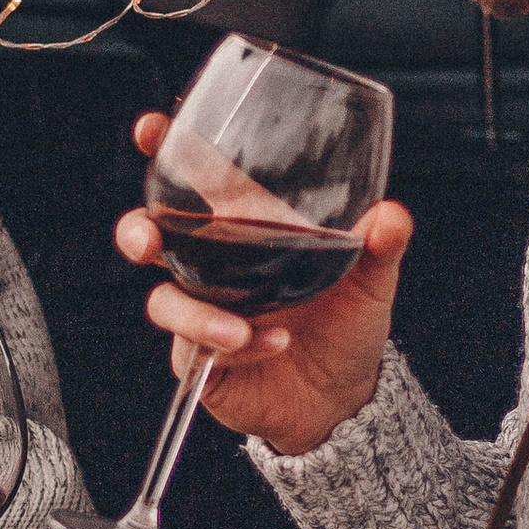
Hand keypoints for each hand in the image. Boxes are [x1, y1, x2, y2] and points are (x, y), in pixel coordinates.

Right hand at [116, 112, 412, 458]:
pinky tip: (274, 344)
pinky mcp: (200, 358)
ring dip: (195, 314)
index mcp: (244, 228)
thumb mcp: (370, 281)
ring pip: (163, 300)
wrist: (341, 398)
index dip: (166, 150)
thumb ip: (379, 245)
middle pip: (152, 235)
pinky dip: (236, 346)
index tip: (151, 130)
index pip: (195, 181)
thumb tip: (391, 215)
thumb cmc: (346, 326)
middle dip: (137, 231)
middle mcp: (213, 267)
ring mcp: (202, 311)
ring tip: (241, 327)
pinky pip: (197, 348)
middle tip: (148, 239)